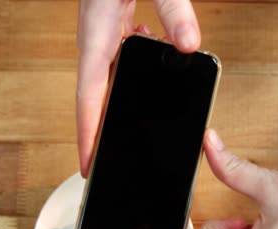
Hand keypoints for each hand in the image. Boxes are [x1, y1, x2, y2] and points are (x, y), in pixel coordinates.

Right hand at [76, 0, 200, 175]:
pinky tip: (153, 63)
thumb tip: (189, 46)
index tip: (88, 165)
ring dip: (118, 103)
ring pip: (107, 81)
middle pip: (95, 98)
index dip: (88, 136)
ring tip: (132, 127)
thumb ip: (173, 11)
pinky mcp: (113, 27)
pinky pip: (119, 61)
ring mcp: (103, 35)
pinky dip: (133, 71)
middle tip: (109, 160)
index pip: (89, 99)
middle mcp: (96, 41)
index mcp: (97, 37)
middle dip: (100, 131)